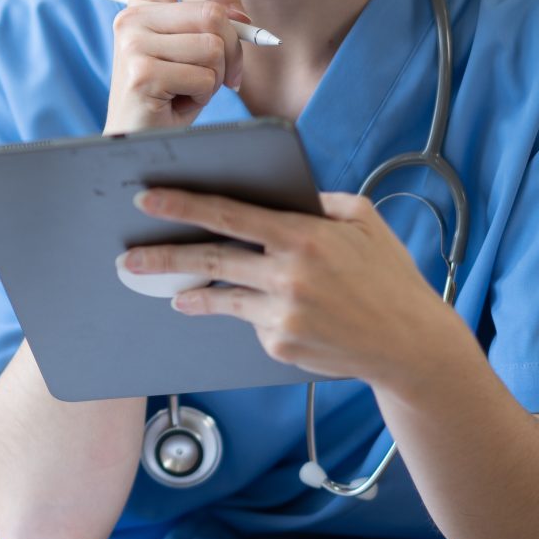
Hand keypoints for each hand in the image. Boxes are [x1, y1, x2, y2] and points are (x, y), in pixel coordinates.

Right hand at [102, 0, 253, 134]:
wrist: (139, 139)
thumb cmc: (169, 97)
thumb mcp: (194, 50)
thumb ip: (214, 18)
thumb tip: (239, 14)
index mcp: (142, 6)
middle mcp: (131, 18)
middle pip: (213, 13)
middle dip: (231, 50)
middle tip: (221, 76)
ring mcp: (133, 44)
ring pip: (213, 47)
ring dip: (216, 77)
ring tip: (190, 90)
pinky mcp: (142, 73)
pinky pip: (204, 76)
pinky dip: (203, 96)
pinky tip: (178, 103)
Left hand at [118, 188, 458, 387]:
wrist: (411, 345)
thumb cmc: (387, 275)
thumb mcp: (362, 220)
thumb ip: (316, 202)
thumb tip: (275, 193)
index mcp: (303, 236)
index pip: (230, 214)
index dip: (184, 204)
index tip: (147, 199)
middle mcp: (288, 275)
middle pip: (210, 258)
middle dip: (162, 256)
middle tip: (128, 257)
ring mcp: (282, 314)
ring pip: (221, 296)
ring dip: (188, 291)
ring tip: (166, 289)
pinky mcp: (280, 346)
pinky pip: (252, 322)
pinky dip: (249, 312)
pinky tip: (259, 310)